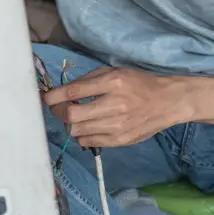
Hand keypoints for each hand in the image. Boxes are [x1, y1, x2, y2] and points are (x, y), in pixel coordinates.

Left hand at [42, 67, 189, 147]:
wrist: (168, 102)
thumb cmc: (138, 84)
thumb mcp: (114, 72)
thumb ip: (88, 80)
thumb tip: (62, 92)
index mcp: (112, 83)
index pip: (73, 92)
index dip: (53, 97)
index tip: (45, 98)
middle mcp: (114, 105)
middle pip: (71, 116)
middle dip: (58, 112)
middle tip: (58, 108)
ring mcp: (117, 126)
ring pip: (76, 131)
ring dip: (70, 124)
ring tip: (76, 117)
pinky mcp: (120, 140)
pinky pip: (87, 142)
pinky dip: (82, 134)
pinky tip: (89, 126)